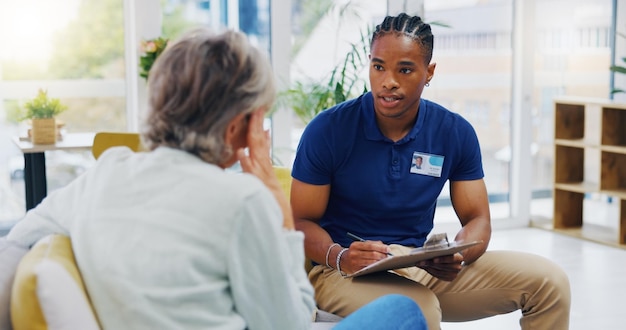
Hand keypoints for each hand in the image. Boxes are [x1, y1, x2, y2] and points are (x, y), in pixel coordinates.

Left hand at [236, 109, 293, 228]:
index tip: (256, 112)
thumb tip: (244, 155)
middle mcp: (265, 176)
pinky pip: (252, 177)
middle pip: (259, 145)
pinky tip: (241, 154)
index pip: (262, 147)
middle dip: (257, 125)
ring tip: (251, 120)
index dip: (259, 129)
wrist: (284, 236)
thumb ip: (256, 175)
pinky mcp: (261, 193)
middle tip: (256, 107)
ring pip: (256, 156)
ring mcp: (263, 183)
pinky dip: (247, 164)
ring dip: (253, 138)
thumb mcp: (266, 193)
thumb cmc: (272, 216)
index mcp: (265, 174)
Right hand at [340, 241, 391, 273]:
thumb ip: (372, 243)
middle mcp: (354, 253)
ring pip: (371, 262)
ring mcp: (354, 262)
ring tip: (385, 260)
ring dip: (380, 261)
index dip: (381, 247)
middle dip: (382, 255)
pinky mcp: (356, 270)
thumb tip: (384, 246)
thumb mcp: (360, 245)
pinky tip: (379, 265)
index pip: (370, 246)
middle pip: (372, 254)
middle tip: (388, 256)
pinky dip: (375, 266)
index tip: (388, 249)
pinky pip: (369, 268)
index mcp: (355, 245)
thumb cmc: (355, 252)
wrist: (343, 260)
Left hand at [416, 252, 463, 280]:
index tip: (434, 259)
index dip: (442, 259)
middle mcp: (457, 267)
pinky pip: (438, 276)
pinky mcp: (449, 278)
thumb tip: (427, 249)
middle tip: (421, 261)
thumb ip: (440, 248)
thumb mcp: (446, 248)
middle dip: (431, 264)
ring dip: (428, 268)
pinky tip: (424, 267)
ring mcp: (453, 274)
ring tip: (420, 264)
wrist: (454, 258)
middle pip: (443, 267)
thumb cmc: (448, 251)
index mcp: (458, 258)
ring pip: (439, 272)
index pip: (451, 259)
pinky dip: (430, 271)